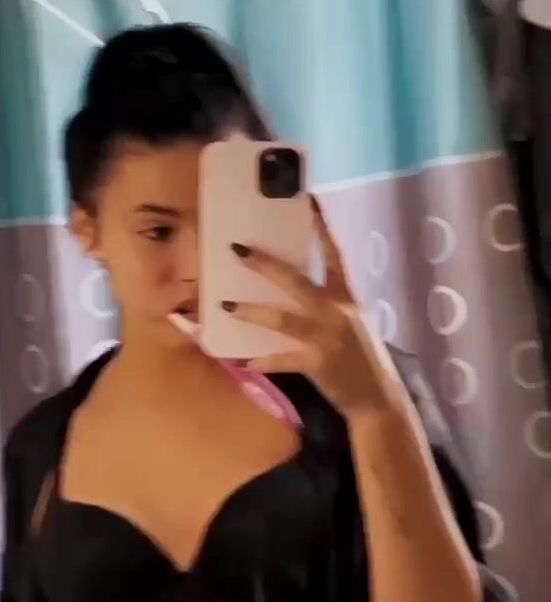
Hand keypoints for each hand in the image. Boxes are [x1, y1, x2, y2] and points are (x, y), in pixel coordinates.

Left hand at [221, 194, 403, 421]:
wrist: (375, 397)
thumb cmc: (359, 356)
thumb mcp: (350, 321)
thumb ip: (327, 302)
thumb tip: (294, 285)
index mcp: (345, 297)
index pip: (333, 256)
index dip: (322, 231)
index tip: (310, 204)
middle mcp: (335, 310)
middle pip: (295, 280)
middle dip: (265, 265)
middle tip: (238, 250)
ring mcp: (326, 336)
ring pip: (282, 318)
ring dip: (251, 311)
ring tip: (226, 305)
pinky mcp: (318, 362)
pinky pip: (283, 359)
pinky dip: (263, 360)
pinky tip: (243, 361)